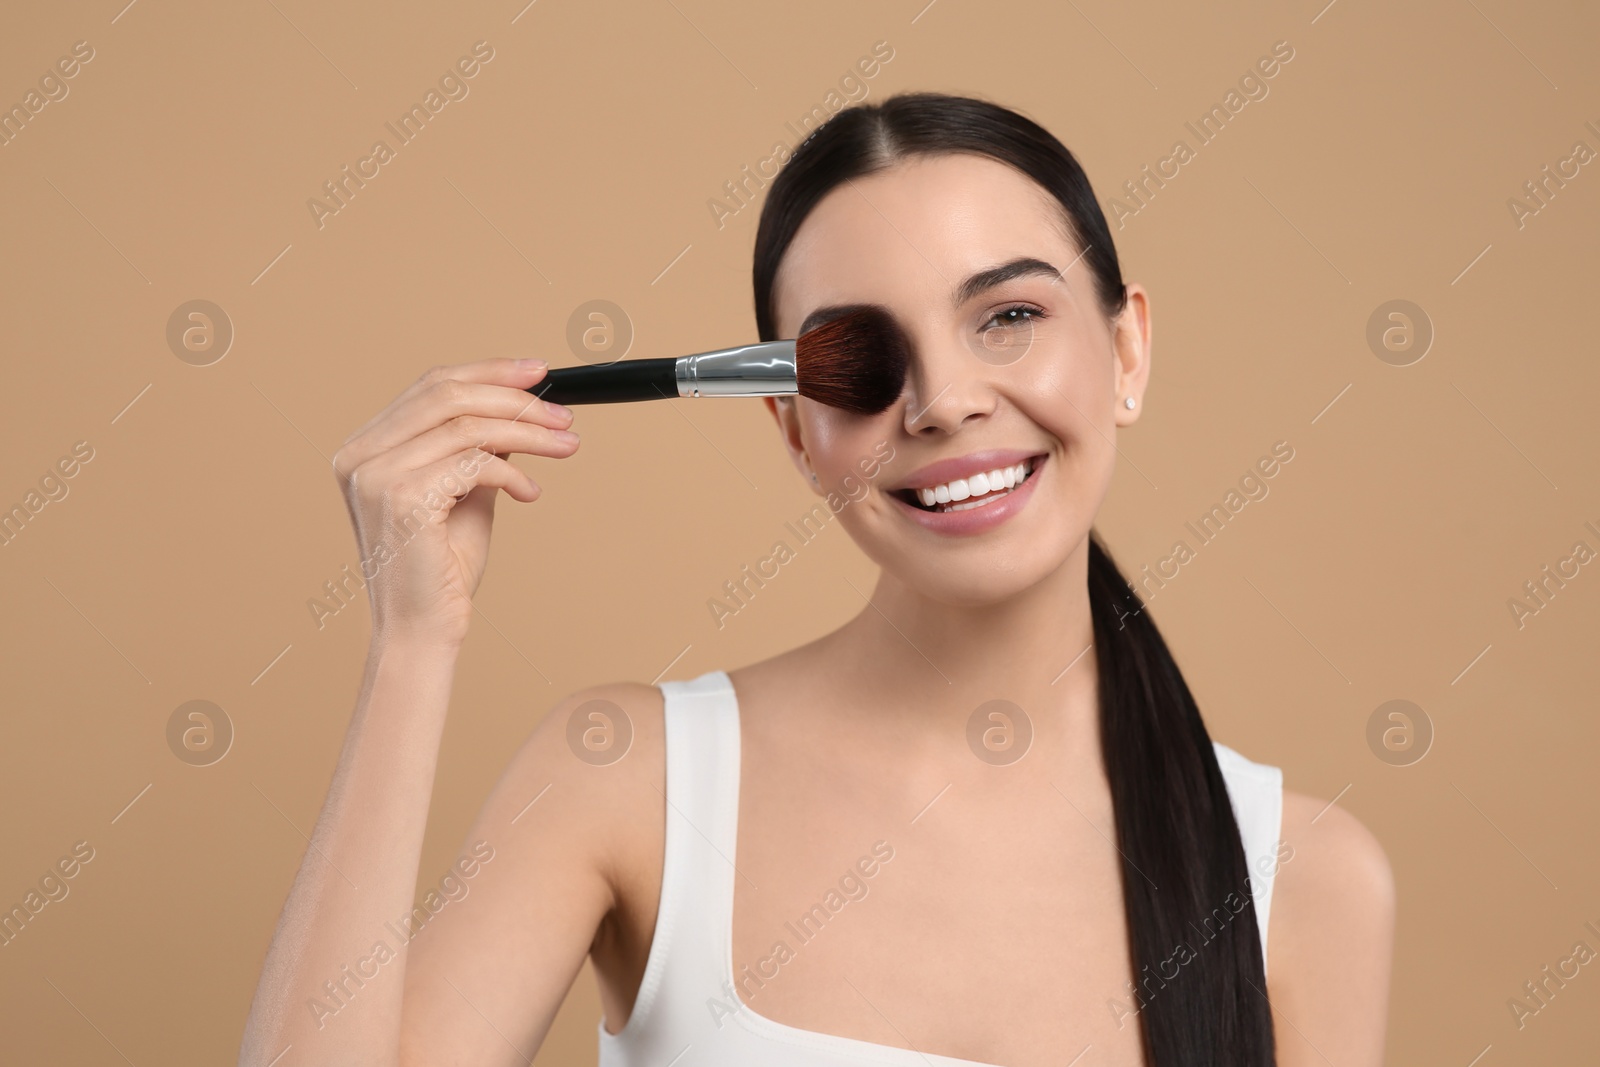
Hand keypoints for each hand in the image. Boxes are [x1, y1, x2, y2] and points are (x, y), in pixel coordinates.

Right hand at [330, 359, 576, 646]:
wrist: (423, 630)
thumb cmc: (441, 570)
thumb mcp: (464, 494)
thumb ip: (479, 450)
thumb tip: (519, 409)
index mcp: (365, 449)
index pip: (430, 387)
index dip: (489, 372)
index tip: (538, 373)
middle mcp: (360, 456)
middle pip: (448, 394)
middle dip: (515, 398)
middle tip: (563, 414)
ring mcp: (375, 476)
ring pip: (468, 425)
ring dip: (528, 433)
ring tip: (566, 446)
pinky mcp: (402, 499)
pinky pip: (474, 463)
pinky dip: (512, 473)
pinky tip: (530, 495)